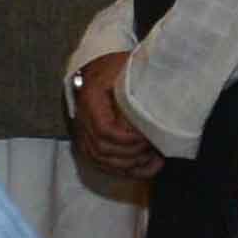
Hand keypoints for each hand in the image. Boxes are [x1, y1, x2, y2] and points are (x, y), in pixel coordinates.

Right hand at [63, 52, 161, 197]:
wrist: (99, 67)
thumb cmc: (117, 67)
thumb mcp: (129, 70)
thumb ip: (138, 90)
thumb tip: (155, 116)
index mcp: (91, 100)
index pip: (106, 131)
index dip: (129, 140)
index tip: (148, 138)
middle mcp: (82, 120)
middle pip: (103, 151)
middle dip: (132, 155)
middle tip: (155, 149)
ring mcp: (83, 133)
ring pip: (102, 161)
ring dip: (130, 166)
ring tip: (154, 160)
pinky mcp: (89, 143)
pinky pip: (103, 164)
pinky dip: (125, 171)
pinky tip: (145, 167)